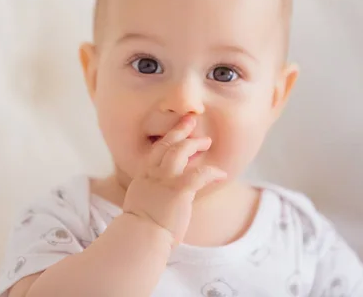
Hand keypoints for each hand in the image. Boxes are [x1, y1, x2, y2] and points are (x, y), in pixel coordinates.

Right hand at [122, 115, 226, 245]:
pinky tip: (222, 174)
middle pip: (166, 144)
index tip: (179, 131)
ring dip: (194, 143)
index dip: (168, 138)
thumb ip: (153, 196)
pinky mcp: (178, 191)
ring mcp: (164, 181)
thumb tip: (166, 197)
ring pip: (180, 151)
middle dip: (180, 130)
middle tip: (191, 120)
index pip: (155, 152)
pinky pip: (200, 174)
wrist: (140, 241)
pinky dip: (212, 172)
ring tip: (207, 141)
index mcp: (143, 179)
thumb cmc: (143, 231)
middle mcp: (152, 176)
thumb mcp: (143, 207)